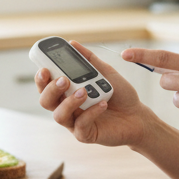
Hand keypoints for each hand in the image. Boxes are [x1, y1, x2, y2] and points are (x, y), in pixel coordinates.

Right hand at [34, 42, 150, 146]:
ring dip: (69, 102)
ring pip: (59, 115)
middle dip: (51, 90)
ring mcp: (75, 122)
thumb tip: (73, 43)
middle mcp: (67, 108)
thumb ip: (89, 60)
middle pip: (46, 101)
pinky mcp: (86, 134)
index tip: (44, 68)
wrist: (138, 115)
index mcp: (67, 92)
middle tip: (64, 80)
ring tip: (85, 91)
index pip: (46, 86)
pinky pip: (80, 125)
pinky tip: (103, 103)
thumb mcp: (105, 73)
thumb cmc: (120, 95)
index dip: (41, 78)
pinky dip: (91, 112)